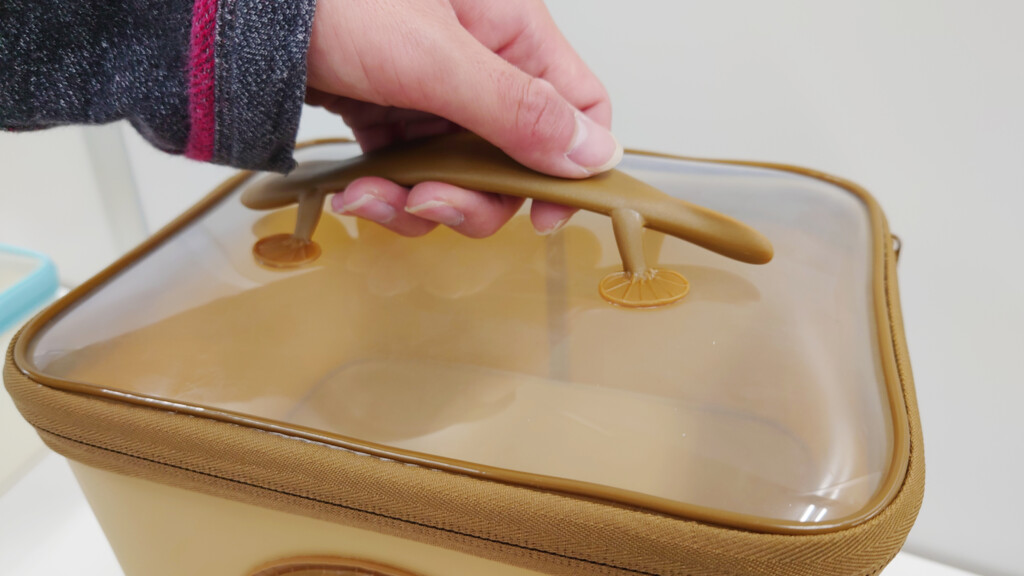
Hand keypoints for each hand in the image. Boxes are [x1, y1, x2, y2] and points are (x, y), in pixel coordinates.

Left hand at [304, 0, 619, 237]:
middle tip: (430, 205)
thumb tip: (593, 156)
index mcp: (511, 31)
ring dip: (420, 203)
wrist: (239, 10)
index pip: (578, 106)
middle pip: (514, 159)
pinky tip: (355, 190)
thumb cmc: (336, 0)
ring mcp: (434, 92)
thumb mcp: (434, 58)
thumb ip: (517, 110)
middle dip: (474, 198)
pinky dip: (388, 192)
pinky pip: (411, 171)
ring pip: (460, 175)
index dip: (571, 166)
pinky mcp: (390, 112)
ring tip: (371, 198)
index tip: (542, 214)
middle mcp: (480, 64)